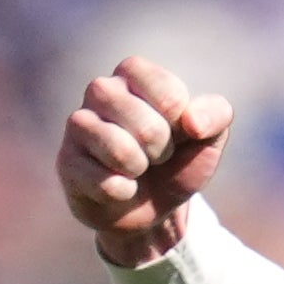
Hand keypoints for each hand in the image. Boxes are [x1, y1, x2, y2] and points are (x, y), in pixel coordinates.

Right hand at [60, 57, 230, 267]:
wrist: (150, 209)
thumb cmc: (176, 162)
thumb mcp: (208, 139)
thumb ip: (216, 116)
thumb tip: (192, 121)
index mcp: (135, 73)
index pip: (169, 95)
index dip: (182, 125)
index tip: (176, 132)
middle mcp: (102, 90)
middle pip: (147, 126)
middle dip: (161, 151)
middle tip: (155, 155)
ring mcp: (79, 124)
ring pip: (119, 149)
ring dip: (140, 169)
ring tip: (136, 169)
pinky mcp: (67, 162)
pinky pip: (104, 182)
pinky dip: (123, 192)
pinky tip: (119, 187)